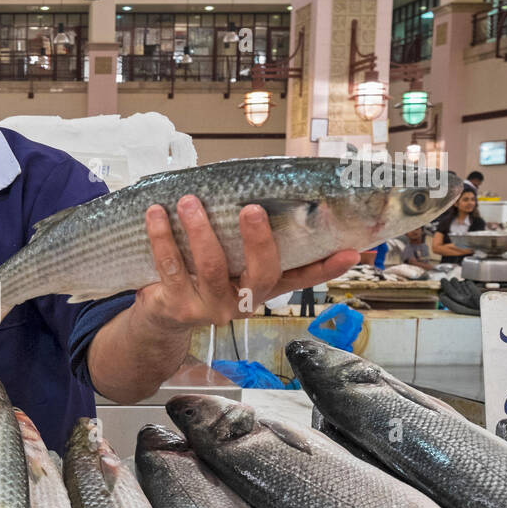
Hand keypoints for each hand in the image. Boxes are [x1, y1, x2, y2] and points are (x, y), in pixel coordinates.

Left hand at [133, 196, 358, 329]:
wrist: (163, 317)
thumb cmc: (203, 275)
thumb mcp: (232, 261)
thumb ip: (252, 236)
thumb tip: (271, 190)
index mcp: (262, 287)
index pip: (302, 277)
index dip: (327, 268)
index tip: (350, 251)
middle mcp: (242, 300)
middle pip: (261, 273)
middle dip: (258, 239)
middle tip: (250, 208)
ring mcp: (211, 306)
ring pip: (211, 266)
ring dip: (199, 229)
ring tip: (189, 201)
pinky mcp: (178, 306)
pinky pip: (170, 267)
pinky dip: (162, 237)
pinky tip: (156, 214)